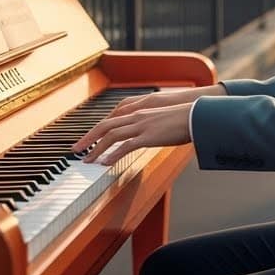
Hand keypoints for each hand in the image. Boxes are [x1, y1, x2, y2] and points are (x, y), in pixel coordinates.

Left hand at [71, 85, 224, 164]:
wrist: (198, 115)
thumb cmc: (184, 118)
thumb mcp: (163, 120)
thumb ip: (151, 125)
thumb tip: (146, 134)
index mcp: (140, 110)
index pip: (112, 118)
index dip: (97, 129)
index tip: (88, 139)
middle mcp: (137, 115)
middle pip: (105, 125)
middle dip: (88, 138)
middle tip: (76, 149)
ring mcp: (142, 125)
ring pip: (111, 135)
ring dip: (96, 148)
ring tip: (86, 160)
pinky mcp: (149, 136)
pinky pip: (125, 146)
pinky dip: (112, 154)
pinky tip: (105, 163)